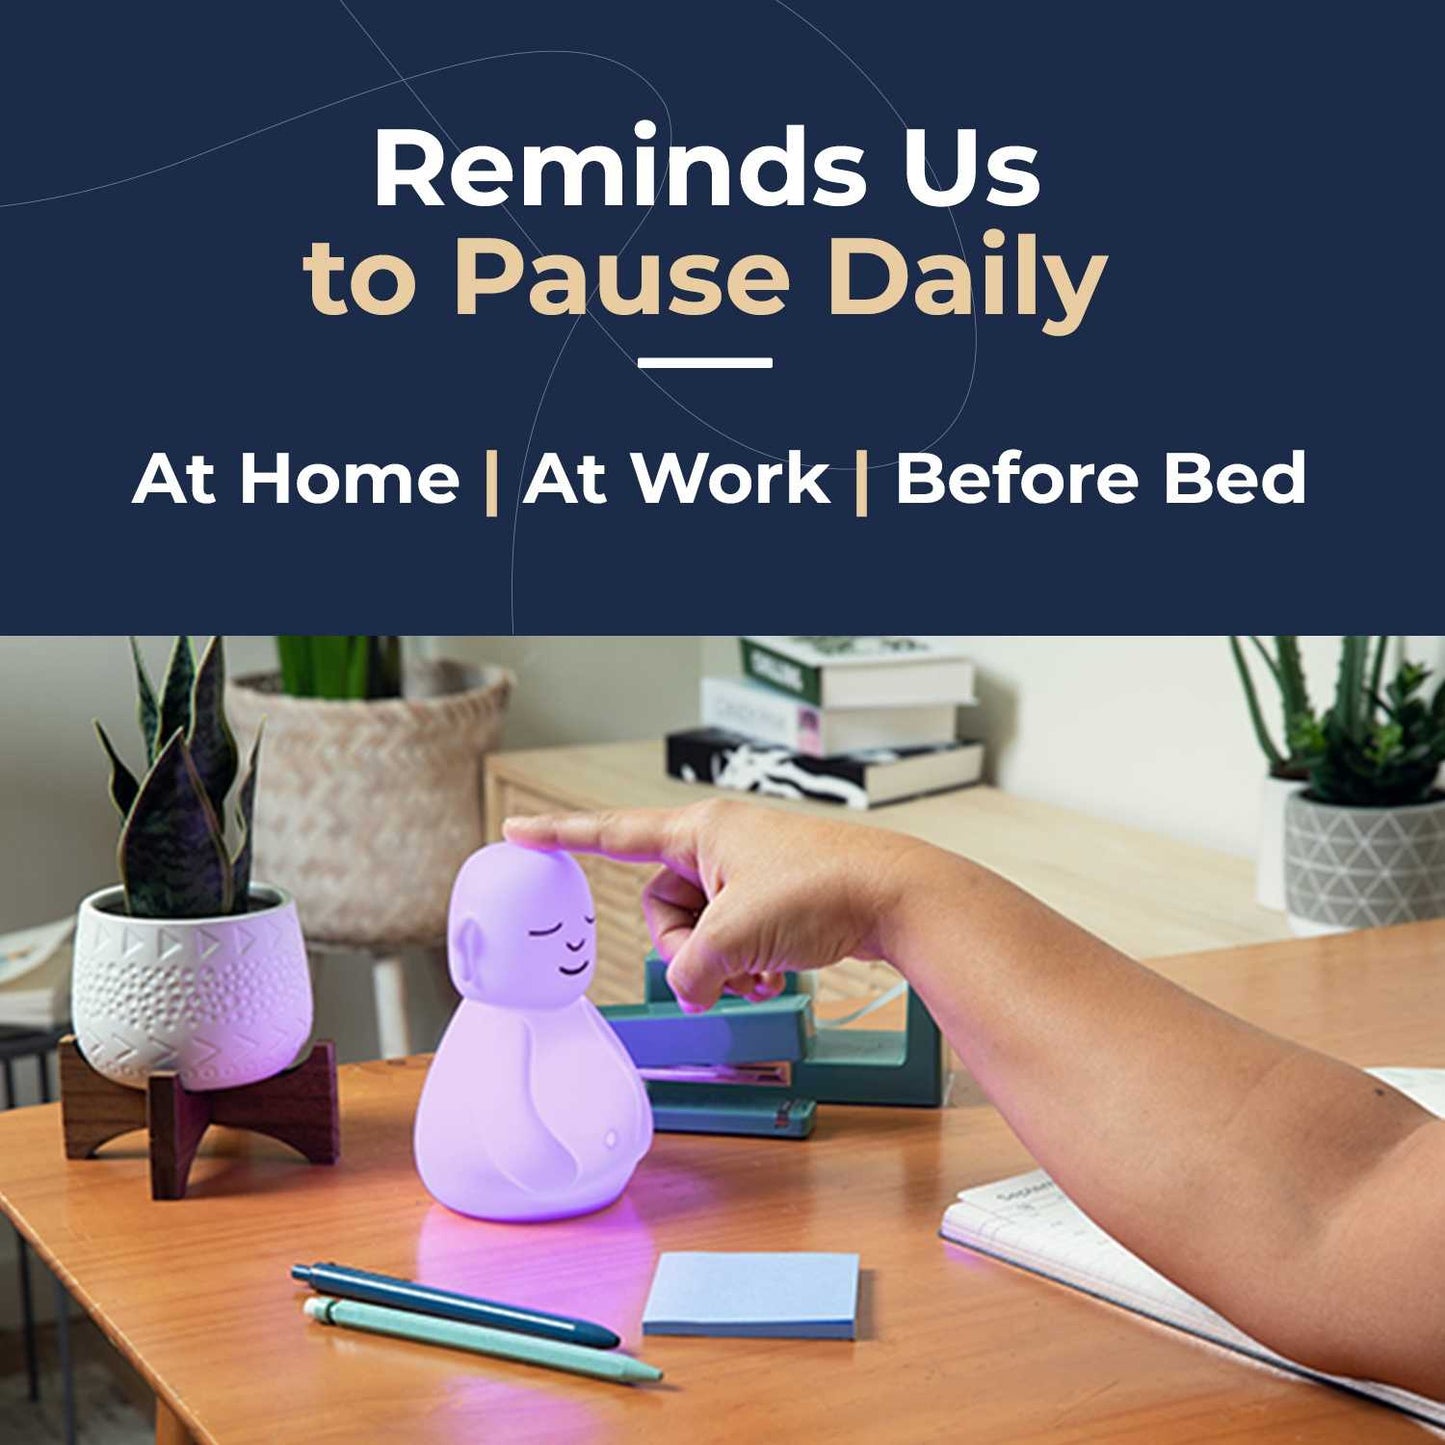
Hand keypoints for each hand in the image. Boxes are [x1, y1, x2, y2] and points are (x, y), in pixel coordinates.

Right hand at [503, 799, 931, 1009]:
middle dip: (686, 948)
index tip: (518, 831)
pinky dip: (746, 966)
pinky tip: (775, 976)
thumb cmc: (823, 890)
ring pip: (699, 932)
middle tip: (725, 961)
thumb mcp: (736, 936)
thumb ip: (692, 970)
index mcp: (700, 830)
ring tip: (759, 971)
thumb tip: (694, 990)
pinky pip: (733, 940)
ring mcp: (747, 873)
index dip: (561, 836)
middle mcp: (719, 845)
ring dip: (721, 964)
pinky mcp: (773, 901)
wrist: (897, 898)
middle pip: (661, 907)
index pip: (613, 832)